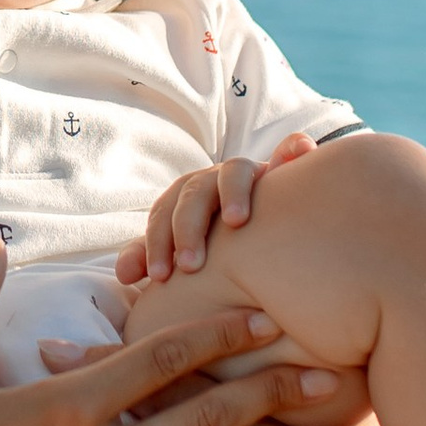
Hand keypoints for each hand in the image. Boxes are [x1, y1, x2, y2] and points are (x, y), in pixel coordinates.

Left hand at [118, 130, 318, 287]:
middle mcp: (215, 182)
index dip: (157, 242)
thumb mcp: (181, 251)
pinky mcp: (285, 171)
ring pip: (235, 170)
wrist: (258, 234)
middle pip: (194, 192)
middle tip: (190, 265)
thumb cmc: (213, 247)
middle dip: (189, 226)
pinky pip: (291, 151)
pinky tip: (302, 152)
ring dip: (233, 191)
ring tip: (236, 221)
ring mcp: (250, 174)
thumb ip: (153, 257)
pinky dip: (294, 148)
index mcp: (186, 200)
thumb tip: (123, 275)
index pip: (164, 214)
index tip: (160, 276)